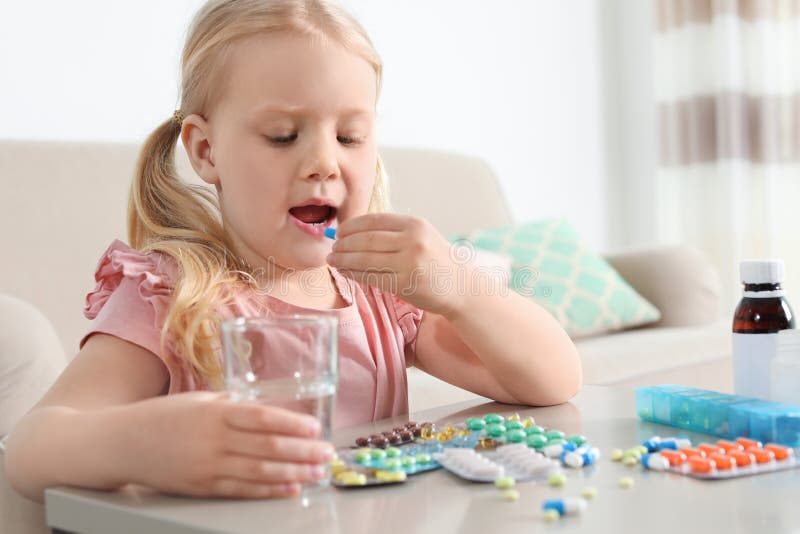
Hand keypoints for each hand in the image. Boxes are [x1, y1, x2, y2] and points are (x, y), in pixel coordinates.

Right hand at [125, 392, 333, 498]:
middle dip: (303, 451)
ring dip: (294, 473)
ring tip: (317, 473)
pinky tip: (290, 489)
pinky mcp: (201, 487)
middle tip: (327, 454)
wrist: (120, 443)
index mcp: (214, 413)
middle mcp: (213, 440)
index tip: (316, 428)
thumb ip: (231, 406)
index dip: (293, 423)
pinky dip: (269, 491)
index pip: (263, 417)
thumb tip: (267, 409)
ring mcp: (207, 466)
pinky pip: (241, 490)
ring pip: (259, 472)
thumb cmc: (161, 417)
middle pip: (268, 447)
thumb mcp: (197, 401)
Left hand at [328, 213, 464, 315]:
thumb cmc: (436, 262)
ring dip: (344, 260)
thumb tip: (354, 233)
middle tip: (332, 248)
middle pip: (367, 239)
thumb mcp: (421, 237)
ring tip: (333, 261)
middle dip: (344, 244)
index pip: (374, 220)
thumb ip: (394, 232)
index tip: (339, 232)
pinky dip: (354, 274)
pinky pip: (372, 277)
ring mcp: (409, 262)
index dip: (352, 226)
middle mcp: (412, 240)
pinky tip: (345, 273)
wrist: (460, 286)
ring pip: (366, 259)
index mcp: (414, 224)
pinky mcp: (405, 283)